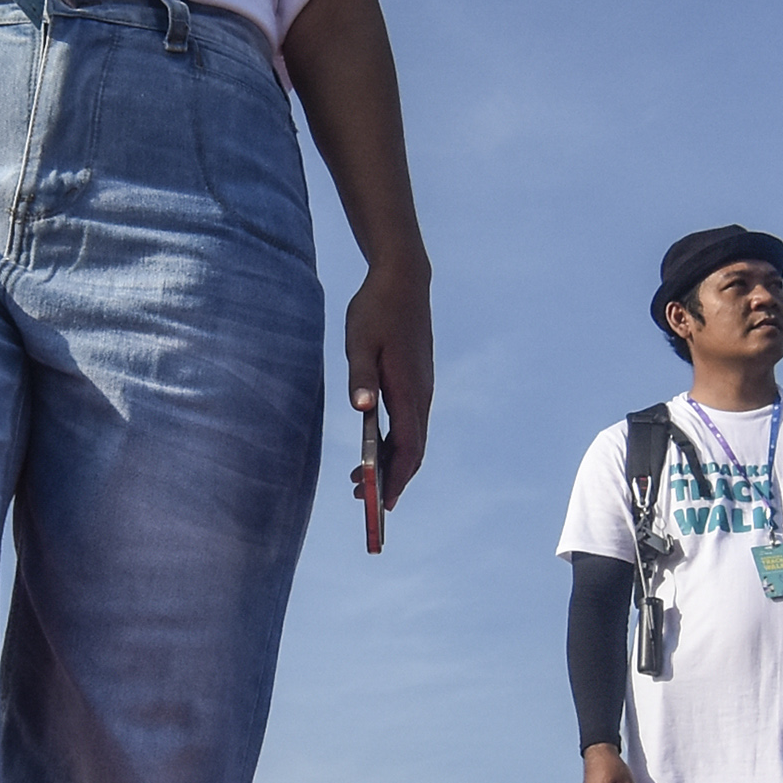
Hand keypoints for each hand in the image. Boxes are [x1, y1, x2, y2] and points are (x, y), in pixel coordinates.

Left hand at [347, 262, 433, 510]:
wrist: (403, 280)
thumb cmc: (377, 309)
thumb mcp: (359, 340)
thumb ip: (361, 375)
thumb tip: (360, 408)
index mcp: (407, 389)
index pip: (408, 448)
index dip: (396, 478)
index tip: (381, 503)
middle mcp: (421, 394)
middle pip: (413, 451)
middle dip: (392, 480)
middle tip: (363, 498)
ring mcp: (422, 389)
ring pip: (413, 438)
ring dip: (392, 463)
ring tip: (363, 477)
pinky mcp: (418, 382)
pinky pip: (411, 423)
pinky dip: (396, 444)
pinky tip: (376, 445)